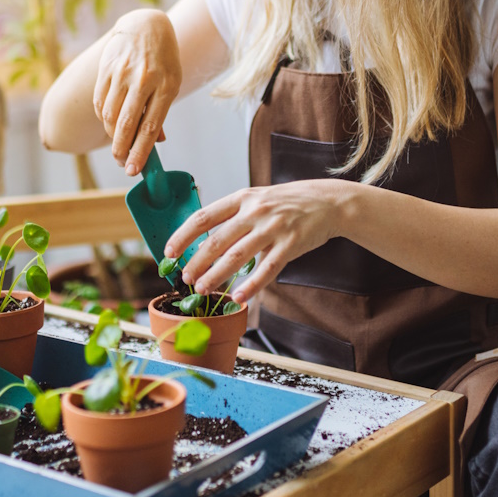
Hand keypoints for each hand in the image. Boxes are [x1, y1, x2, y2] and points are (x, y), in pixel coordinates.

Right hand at [94, 10, 180, 174]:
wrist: (145, 26)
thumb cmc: (163, 61)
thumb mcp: (172, 83)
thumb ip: (161, 112)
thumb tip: (156, 142)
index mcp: (166, 85)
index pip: (151, 126)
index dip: (141, 151)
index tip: (134, 170)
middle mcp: (143, 79)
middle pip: (127, 124)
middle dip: (122, 150)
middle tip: (122, 164)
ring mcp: (122, 73)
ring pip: (110, 115)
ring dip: (112, 136)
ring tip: (118, 145)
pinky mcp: (106, 69)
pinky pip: (100, 102)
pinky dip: (104, 118)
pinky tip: (110, 124)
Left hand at [164, 180, 354, 303]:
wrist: (328, 201)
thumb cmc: (288, 203)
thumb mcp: (257, 199)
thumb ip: (234, 217)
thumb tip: (204, 242)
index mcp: (242, 198)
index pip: (203, 217)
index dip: (183, 235)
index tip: (169, 252)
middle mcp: (255, 211)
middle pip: (217, 240)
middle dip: (197, 261)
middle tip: (186, 278)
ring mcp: (273, 227)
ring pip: (237, 256)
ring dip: (217, 275)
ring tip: (204, 289)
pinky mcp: (291, 244)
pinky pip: (267, 269)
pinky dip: (251, 286)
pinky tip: (239, 297)